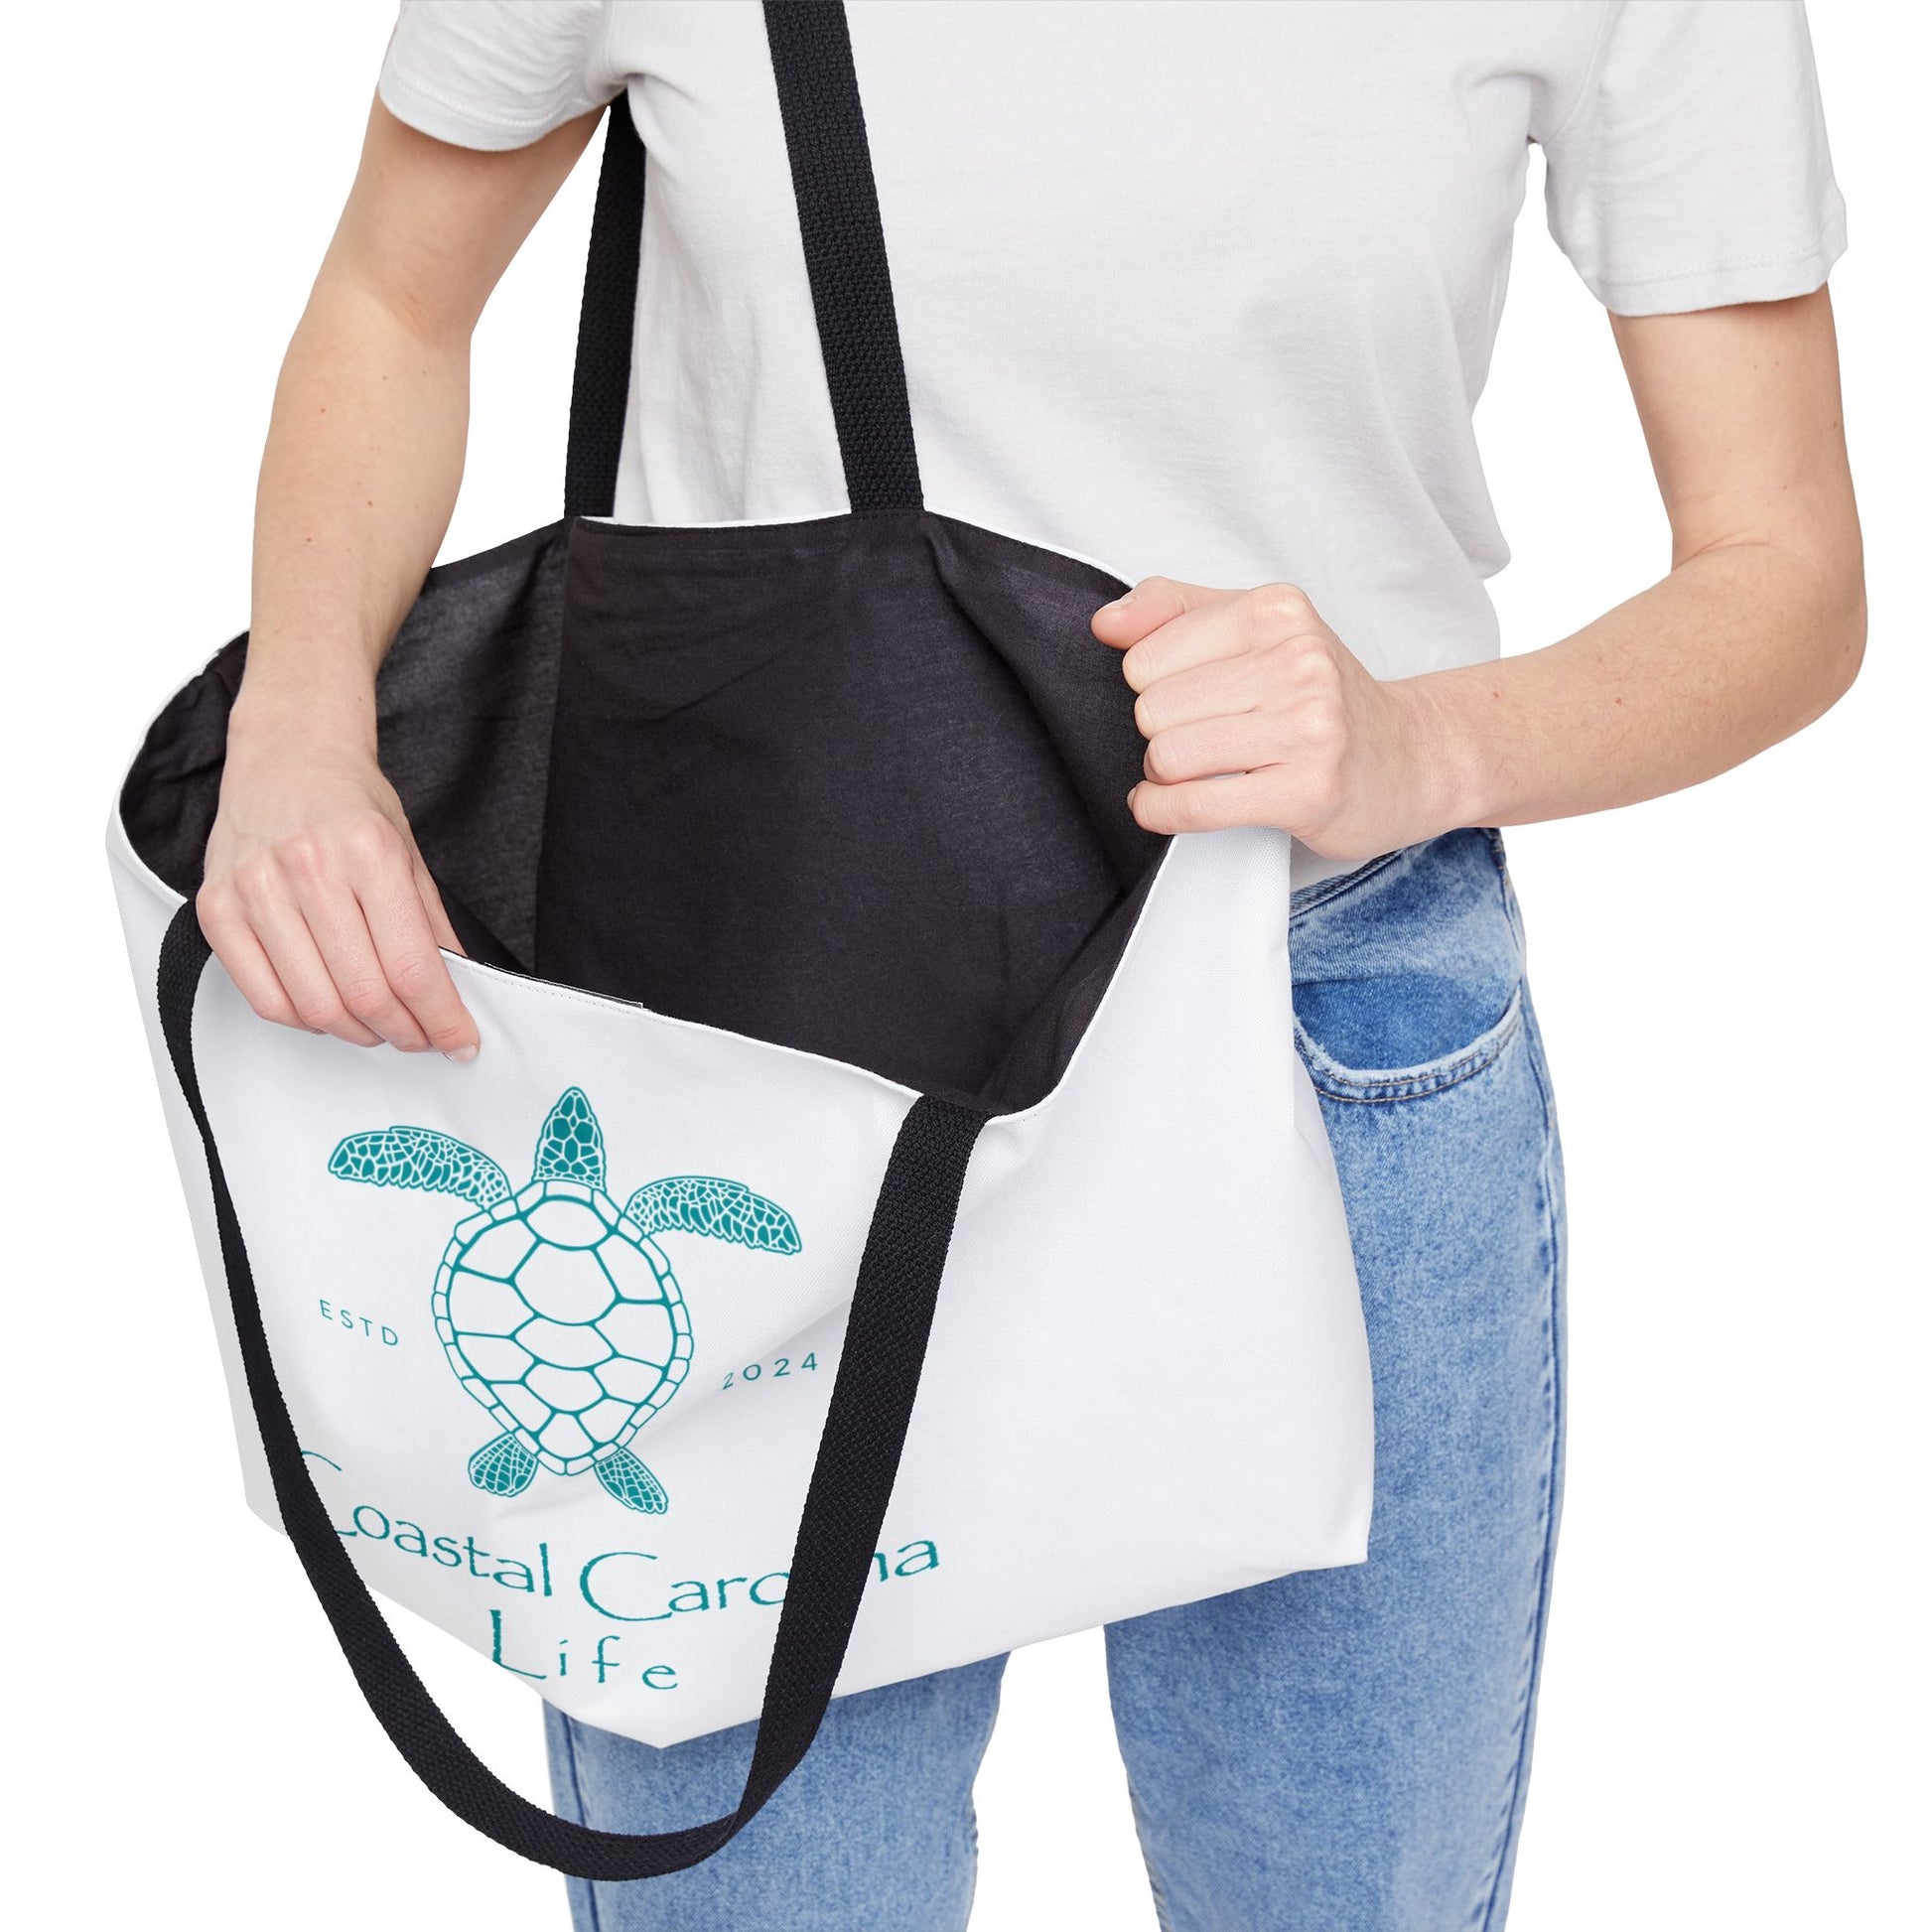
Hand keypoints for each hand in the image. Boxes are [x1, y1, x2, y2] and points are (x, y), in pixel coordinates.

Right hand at [197, 713, 478, 1057]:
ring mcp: (255, 890)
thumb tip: (457, 997)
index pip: (413, 967)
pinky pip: (265, 999)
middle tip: (420, 1036)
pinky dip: (305, 1021)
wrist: (288, 759)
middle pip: (366, 994)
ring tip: (377, 1025)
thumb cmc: (351, 807)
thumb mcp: (411, 856)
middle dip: (404, 1032)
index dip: (442, 1019)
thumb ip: (434, 928)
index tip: (459, 1041)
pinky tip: (328, 1010)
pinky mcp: (217, 909)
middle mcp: (308, 869)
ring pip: (316, 1006)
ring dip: (357, 1033)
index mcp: (369, 854)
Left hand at [1092, 578, 1462, 859]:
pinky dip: (1163, 812)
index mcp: (1277, 611)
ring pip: (1168, 757)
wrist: (1417, 756)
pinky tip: (1166, 806)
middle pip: (1151, 709)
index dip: (1151, 687)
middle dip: (1161, 734)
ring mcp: (1310, 726)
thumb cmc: (1326, 696)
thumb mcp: (1260, 630)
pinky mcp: (1310, 790)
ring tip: (1199, 772)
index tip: (1189, 700)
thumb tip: (1105, 623)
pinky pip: (1196, 805)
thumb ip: (1175, 610)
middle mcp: (1298, 661)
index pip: (1144, 655)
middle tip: (1202, 741)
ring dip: (1165, 776)